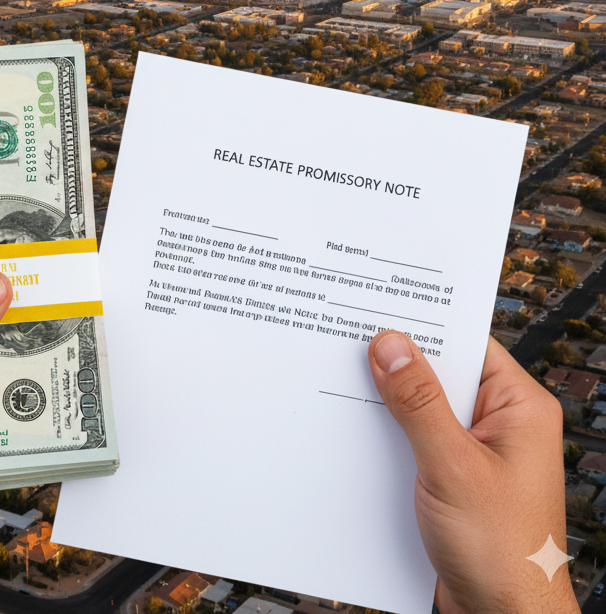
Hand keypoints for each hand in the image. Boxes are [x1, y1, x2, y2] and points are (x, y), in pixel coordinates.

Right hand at [368, 331, 578, 613]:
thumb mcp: (453, 468)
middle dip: (395, 363)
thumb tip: (390, 344)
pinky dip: (386, 433)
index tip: (376, 307)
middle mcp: (500, 424)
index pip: (466, 343)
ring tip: (341, 383)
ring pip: (422, 406)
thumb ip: (419, 403)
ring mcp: (475, 451)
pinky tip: (355, 430)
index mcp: (519, 408)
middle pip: (440, 372)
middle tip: (346, 341)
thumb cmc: (504, 554)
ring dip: (386, 401)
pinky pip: (414, 438)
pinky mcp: (451, 476)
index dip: (422, 324)